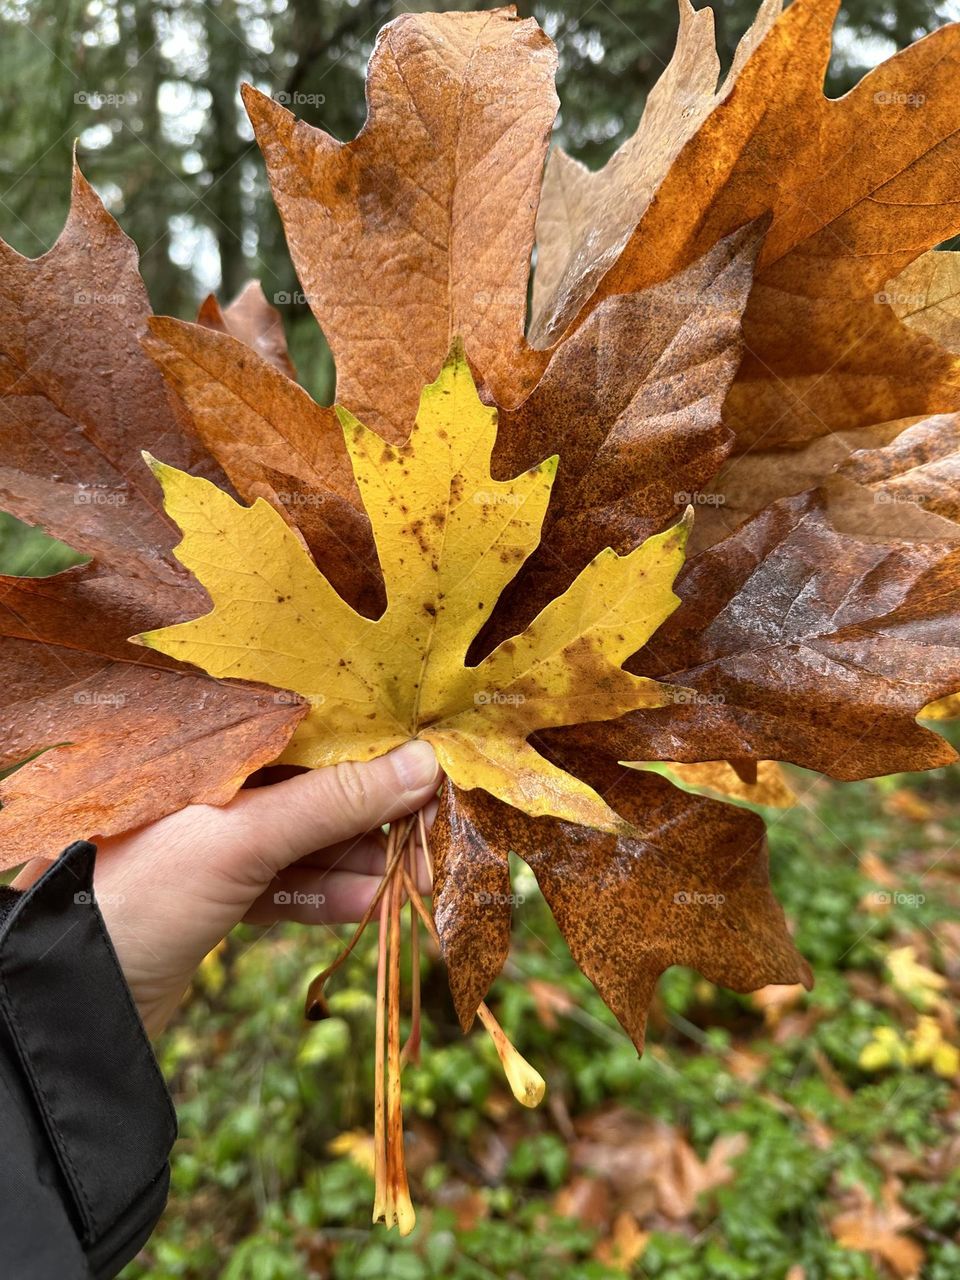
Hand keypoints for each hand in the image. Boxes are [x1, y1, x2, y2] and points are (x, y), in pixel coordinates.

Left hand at [13, 740, 439, 1035]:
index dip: (365, 742)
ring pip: (304, 838)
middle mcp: (205, 785)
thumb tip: (425, 764)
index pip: (301, 727)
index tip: (425, 760)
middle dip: (372, 812)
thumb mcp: (242, 838)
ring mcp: (208, 842)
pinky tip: (367, 905)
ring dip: (357, 860)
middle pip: (310, 785)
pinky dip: (324, 894)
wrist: (68, 1000)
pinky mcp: (213, 895)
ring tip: (410, 881)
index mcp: (202, 746)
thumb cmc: (137, 893)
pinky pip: (284, 883)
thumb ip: (333, 801)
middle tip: (432, 836)